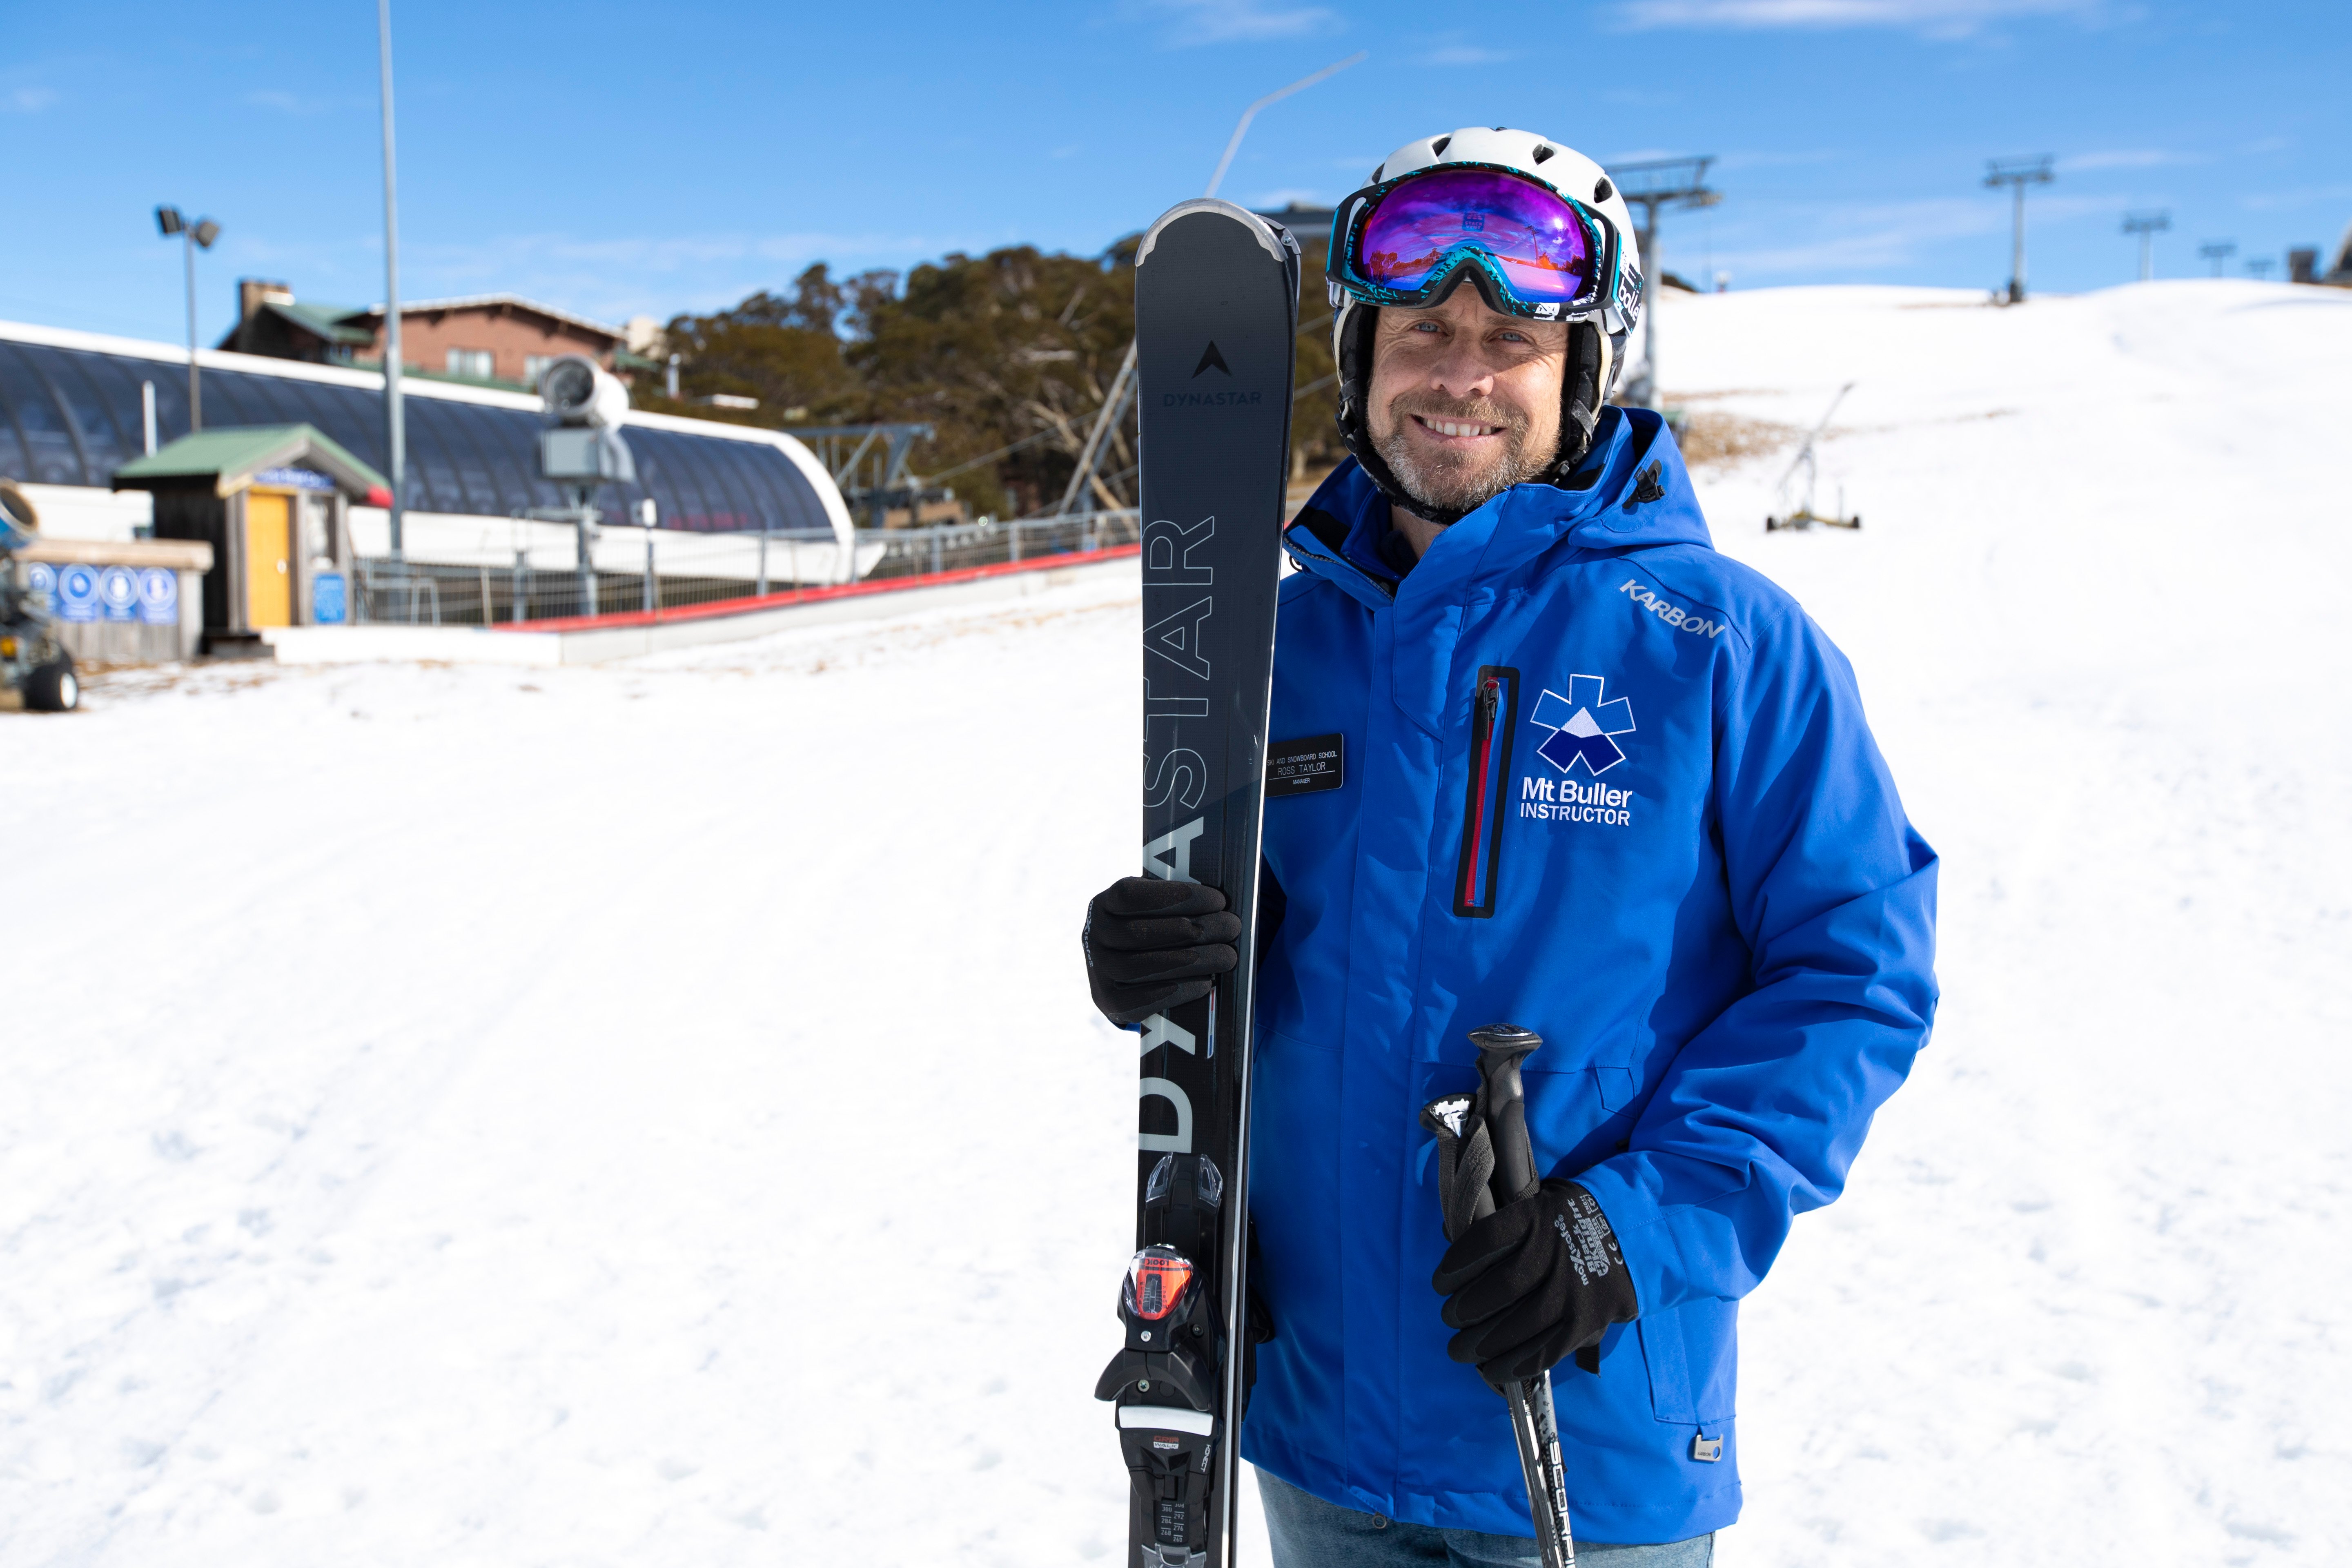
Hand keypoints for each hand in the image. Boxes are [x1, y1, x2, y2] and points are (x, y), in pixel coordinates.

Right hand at [1082, 877, 1240, 1027]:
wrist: (1121, 972)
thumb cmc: (1151, 930)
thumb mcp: (1154, 910)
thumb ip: (1175, 903)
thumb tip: (1219, 906)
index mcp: (1104, 904)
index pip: (1131, 895)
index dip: (1174, 897)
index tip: (1217, 900)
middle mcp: (1093, 935)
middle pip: (1138, 934)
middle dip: (1192, 930)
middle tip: (1231, 927)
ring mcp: (1097, 970)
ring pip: (1138, 967)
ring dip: (1189, 962)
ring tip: (1227, 956)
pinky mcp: (1106, 1001)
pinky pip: (1136, 1002)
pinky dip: (1174, 992)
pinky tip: (1204, 984)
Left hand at [1432, 1180, 1638, 1386]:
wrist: (1628, 1234)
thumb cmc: (1564, 1221)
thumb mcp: (1534, 1203)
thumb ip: (1497, 1223)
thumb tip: (1448, 1240)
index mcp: (1536, 1217)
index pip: (1485, 1242)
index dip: (1456, 1266)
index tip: (1439, 1284)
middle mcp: (1555, 1253)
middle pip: (1500, 1288)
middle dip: (1465, 1310)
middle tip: (1448, 1319)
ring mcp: (1574, 1290)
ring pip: (1520, 1324)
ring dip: (1483, 1344)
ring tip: (1460, 1350)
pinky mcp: (1588, 1321)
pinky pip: (1546, 1350)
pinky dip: (1516, 1364)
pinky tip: (1493, 1370)